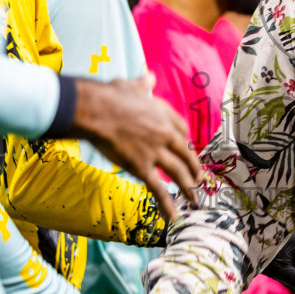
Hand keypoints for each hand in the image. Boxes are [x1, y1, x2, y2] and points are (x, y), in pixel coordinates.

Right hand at [72, 75, 200, 221]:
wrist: (95, 109)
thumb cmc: (109, 96)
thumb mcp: (131, 86)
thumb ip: (143, 84)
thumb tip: (149, 76)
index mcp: (163, 114)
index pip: (183, 130)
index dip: (186, 142)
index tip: (188, 149)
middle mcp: (165, 133)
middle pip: (186, 154)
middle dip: (194, 169)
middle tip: (199, 180)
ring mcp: (155, 151)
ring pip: (179, 173)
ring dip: (189, 187)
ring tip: (195, 199)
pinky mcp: (142, 167)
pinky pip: (159, 189)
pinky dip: (168, 205)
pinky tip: (174, 217)